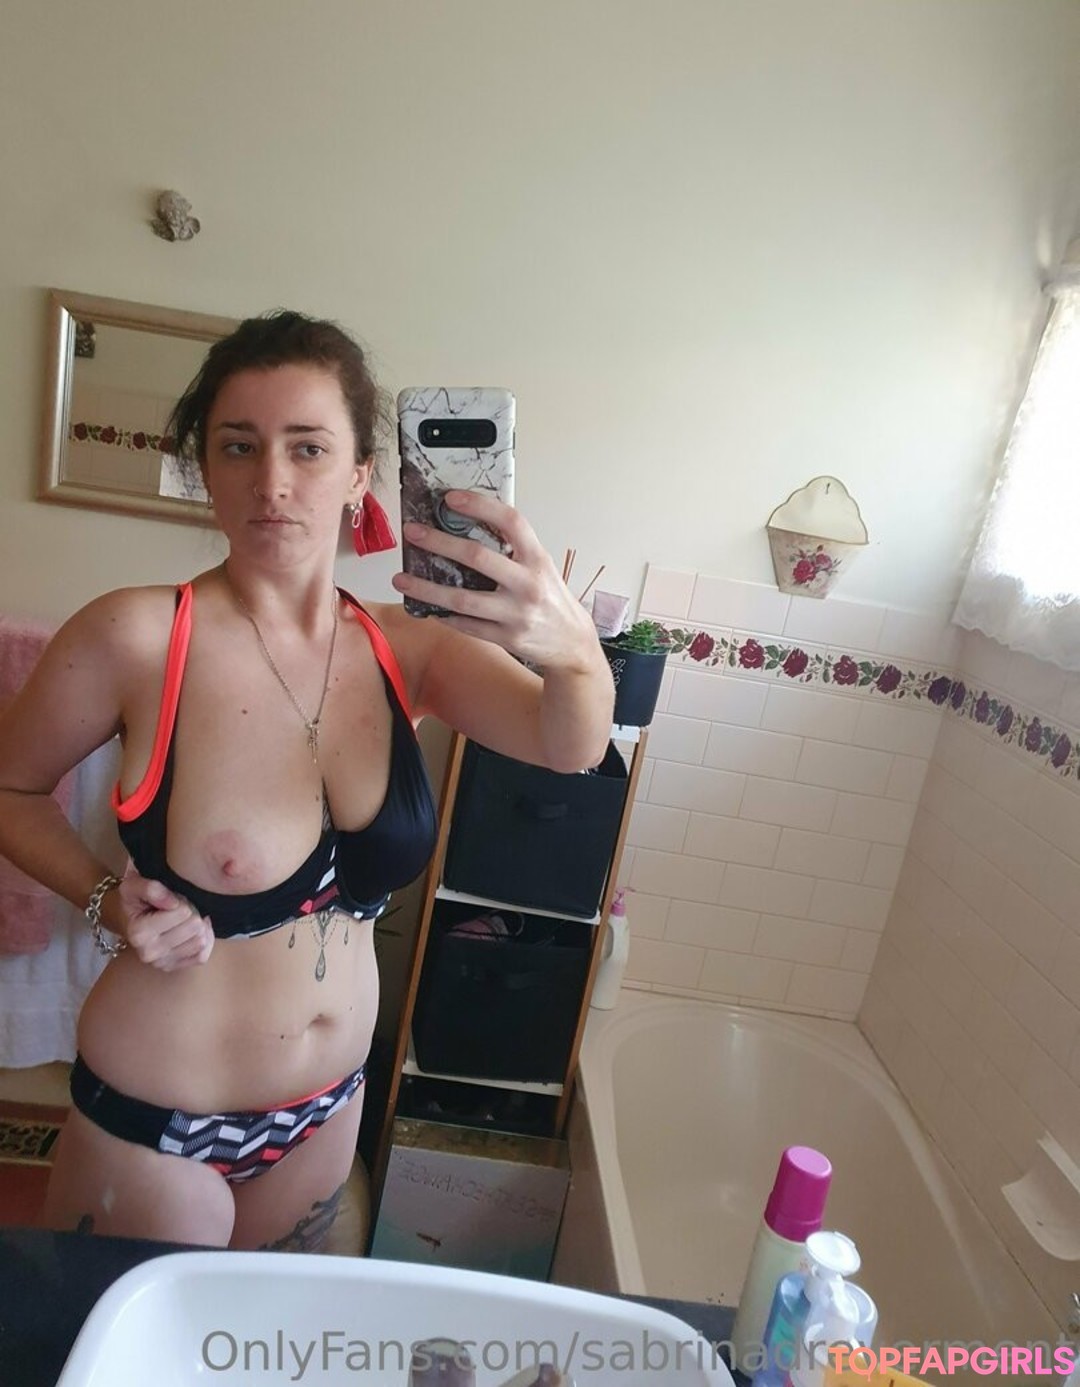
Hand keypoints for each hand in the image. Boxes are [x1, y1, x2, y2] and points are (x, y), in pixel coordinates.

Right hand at [111, 870, 213, 971]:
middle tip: (178, 910)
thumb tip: (173, 903)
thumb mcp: (133, 885)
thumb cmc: (135, 900)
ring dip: (198, 927)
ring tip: (184, 921)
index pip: (184, 912)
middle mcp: (149, 952)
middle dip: (191, 913)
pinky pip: (202, 956)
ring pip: (201, 941)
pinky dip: (204, 942)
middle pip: (195, 927)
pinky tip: (194, 932)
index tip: (171, 901)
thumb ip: (151, 888)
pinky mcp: (174, 967)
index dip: (181, 901)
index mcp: (139, 932)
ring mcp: (162, 963)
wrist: (130, 919)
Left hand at [392, 490, 600, 671]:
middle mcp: (528, 584)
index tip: (450, 498)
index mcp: (537, 559)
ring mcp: (516, 614)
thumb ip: (513, 550)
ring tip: (400, 579)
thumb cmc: (551, 598)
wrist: (573, 643)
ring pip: (462, 599)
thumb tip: (468, 525)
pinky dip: (443, 615)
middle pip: (477, 557)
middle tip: (412, 532)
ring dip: (426, 588)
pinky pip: (466, 625)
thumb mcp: (541, 567)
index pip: (511, 522)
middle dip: (439, 542)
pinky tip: (427, 607)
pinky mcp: (506, 638)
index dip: (480, 505)